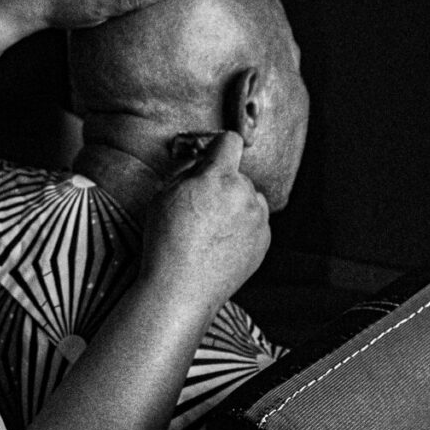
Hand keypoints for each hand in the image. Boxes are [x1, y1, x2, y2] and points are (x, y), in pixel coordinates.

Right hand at [140, 132, 270, 310]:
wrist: (182, 288)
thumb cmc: (167, 242)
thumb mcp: (164, 195)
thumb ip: (189, 173)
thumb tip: (202, 163)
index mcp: (219, 178)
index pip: (229, 141)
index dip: (218, 145)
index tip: (212, 155)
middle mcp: (244, 195)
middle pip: (237, 175)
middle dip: (221, 184)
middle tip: (199, 206)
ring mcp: (258, 219)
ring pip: (249, 198)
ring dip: (235, 205)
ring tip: (211, 229)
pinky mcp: (264, 241)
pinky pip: (256, 222)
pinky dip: (242, 227)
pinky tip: (221, 242)